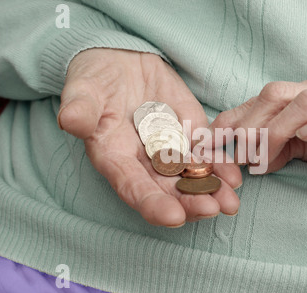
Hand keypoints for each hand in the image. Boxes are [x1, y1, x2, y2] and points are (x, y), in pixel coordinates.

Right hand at [58, 48, 240, 226]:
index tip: (173, 216)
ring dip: (212, 191)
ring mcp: (169, 151)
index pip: (132, 187)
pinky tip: (235, 176)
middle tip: (212, 209)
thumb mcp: (84, 89)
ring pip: (191, 178)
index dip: (151, 203)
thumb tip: (71, 120)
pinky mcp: (189, 136)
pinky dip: (220, 166)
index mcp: (115, 158)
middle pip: (168, 190)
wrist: (122, 62)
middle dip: (190, 203)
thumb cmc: (96, 79)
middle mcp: (143, 163)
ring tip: (231, 202)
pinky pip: (206, 155)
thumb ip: (80, 107)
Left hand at [210, 73, 306, 216]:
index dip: (232, 119)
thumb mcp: (300, 150)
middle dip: (248, 126)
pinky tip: (305, 138)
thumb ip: (272, 145)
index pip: (261, 99)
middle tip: (236, 157)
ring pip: (304, 102)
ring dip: (275, 132)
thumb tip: (241, 153)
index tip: (210, 144)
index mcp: (306, 94)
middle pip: (275, 93)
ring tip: (262, 160)